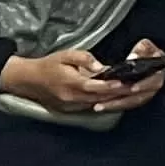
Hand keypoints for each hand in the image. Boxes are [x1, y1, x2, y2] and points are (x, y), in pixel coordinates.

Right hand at [3, 46, 163, 114]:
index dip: (111, 86)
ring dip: (111, 100)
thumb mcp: (66, 55)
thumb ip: (85, 59)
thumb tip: (102, 67)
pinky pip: (89, 107)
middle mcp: (71, 98)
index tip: (126, 83)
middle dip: (117, 94)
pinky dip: (101, 102)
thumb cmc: (49, 64)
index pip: (95, 87)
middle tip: (135, 88)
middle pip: (99, 99)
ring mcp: (70, 106)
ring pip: (95, 104)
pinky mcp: (69, 110)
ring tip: (128, 92)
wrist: (28, 80)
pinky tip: (112, 97)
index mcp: (70, 83)